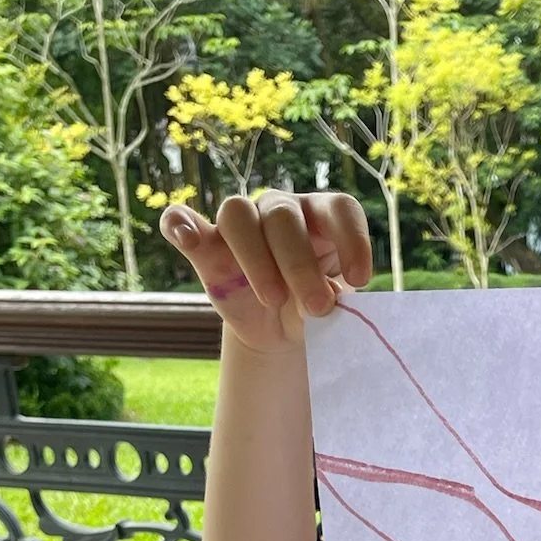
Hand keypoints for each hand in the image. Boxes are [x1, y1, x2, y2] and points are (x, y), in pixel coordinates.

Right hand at [160, 191, 372, 353]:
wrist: (278, 331)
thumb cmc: (311, 310)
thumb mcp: (327, 311)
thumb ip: (326, 299)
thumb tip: (320, 298)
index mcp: (321, 219)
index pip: (338, 208)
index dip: (352, 238)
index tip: (360, 280)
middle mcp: (281, 211)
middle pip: (283, 217)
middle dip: (301, 265)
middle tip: (318, 308)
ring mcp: (241, 223)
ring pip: (238, 214)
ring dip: (255, 259)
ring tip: (272, 299)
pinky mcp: (207, 244)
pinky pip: (181, 221)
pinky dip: (180, 224)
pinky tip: (185, 235)